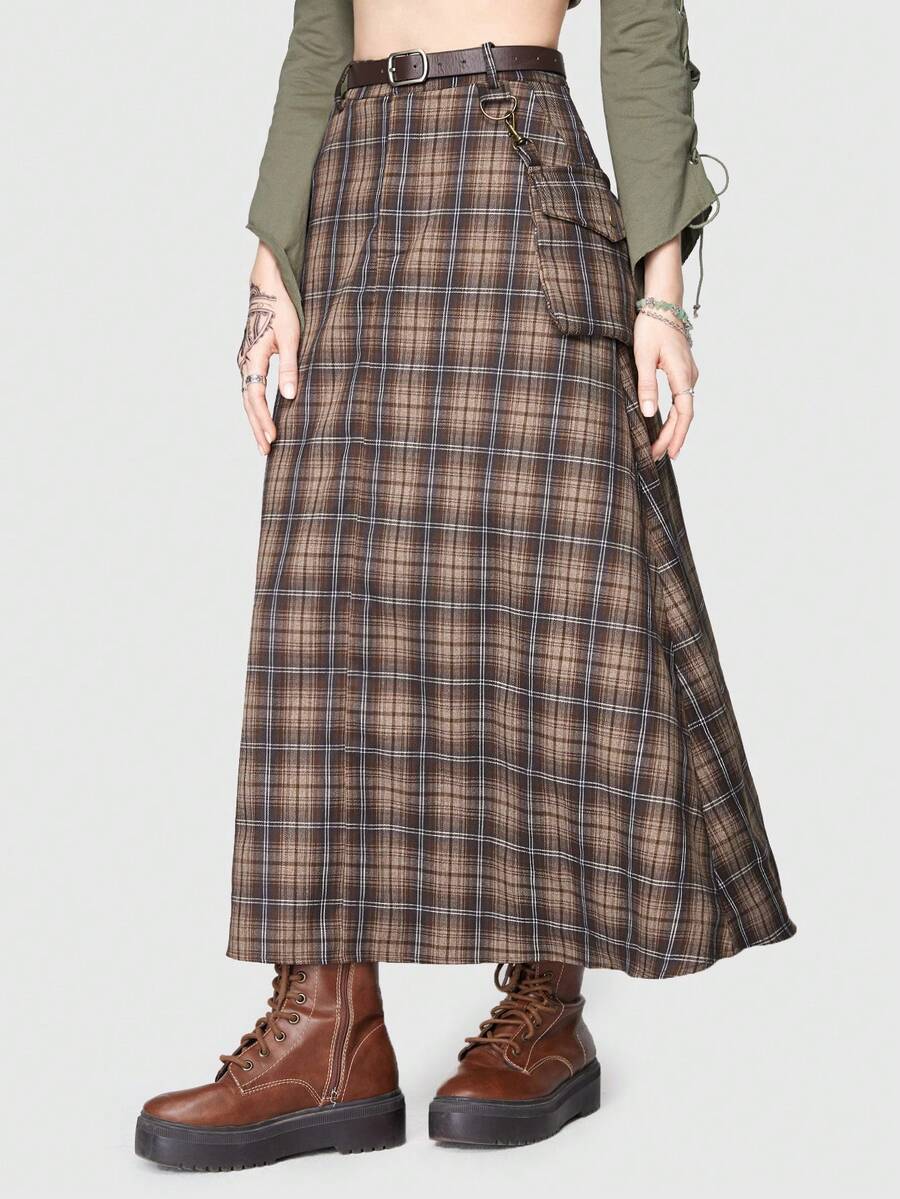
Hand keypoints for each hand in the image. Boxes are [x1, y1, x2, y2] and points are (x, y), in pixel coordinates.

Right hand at [236, 243, 300, 454]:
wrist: (267, 286)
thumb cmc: (281, 308)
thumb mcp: (291, 338)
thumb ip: (289, 367)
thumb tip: (289, 396)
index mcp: (253, 358)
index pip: (256, 397)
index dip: (263, 419)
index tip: (272, 437)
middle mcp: (245, 362)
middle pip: (249, 402)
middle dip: (257, 427)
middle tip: (265, 451)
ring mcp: (246, 361)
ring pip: (248, 397)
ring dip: (255, 419)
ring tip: (264, 441)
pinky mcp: (251, 359)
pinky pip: (251, 388)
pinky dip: (256, 406)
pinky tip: (263, 417)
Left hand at [634, 311, 698, 461]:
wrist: (663, 303)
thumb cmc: (651, 327)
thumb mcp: (643, 357)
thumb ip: (647, 385)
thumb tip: (649, 414)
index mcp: (681, 374)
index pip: (683, 413)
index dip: (676, 436)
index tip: (667, 454)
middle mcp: (690, 375)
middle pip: (684, 415)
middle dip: (672, 438)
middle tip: (658, 457)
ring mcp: (689, 373)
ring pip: (684, 407)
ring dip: (674, 428)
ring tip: (661, 447)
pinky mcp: (684, 370)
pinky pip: (682, 399)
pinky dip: (675, 415)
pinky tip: (666, 425)